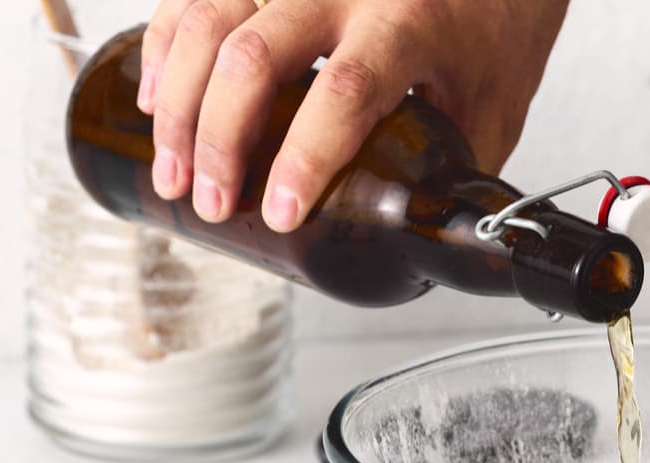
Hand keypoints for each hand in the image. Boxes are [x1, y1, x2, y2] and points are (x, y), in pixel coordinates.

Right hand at [137, 0, 568, 230]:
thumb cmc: (494, 33)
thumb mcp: (492, 113)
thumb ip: (450, 175)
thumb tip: (416, 252)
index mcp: (411, 25)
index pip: (345, 91)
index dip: (303, 157)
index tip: (278, 213)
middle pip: (256, 55)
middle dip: (218, 139)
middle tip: (209, 203)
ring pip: (211, 18)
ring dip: (179, 100)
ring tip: (173, 171)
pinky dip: (166, 45)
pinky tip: (156, 100)